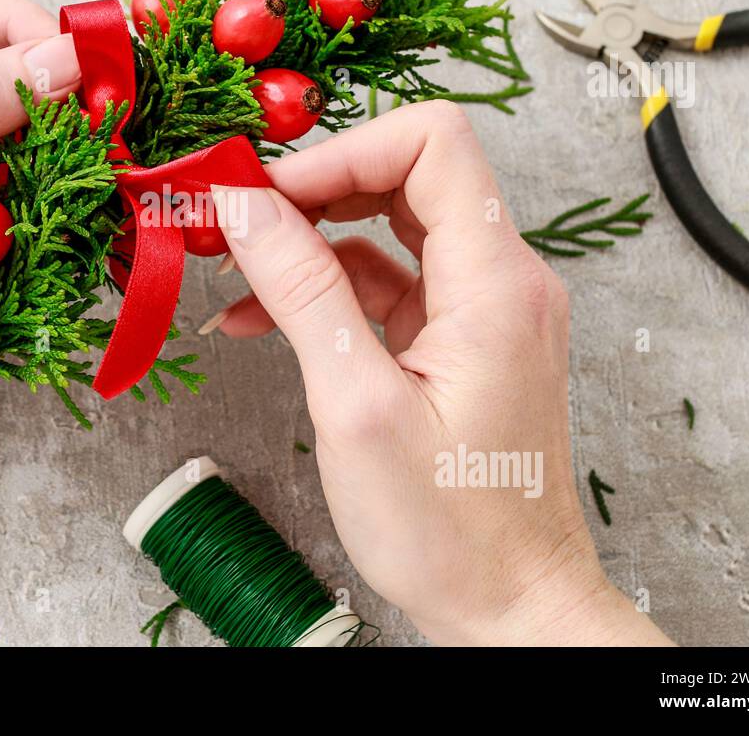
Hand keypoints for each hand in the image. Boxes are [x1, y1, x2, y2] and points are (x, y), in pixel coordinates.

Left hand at [0, 0, 81, 469]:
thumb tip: (63, 59)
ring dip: (44, 141)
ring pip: (11, 116)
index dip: (14, 19)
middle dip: (41, 81)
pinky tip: (53, 203)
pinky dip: (39, 187)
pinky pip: (17, 174)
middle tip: (99, 109)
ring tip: (77, 161)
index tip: (77, 59)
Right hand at [209, 101, 671, 645]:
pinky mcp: (462, 340)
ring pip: (392, 228)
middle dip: (315, 188)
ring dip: (311, 240)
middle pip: (408, 175)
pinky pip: (391, 283)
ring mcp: (483, 310)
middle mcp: (502, 281)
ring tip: (236, 271)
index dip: (342, 150)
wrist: (512, 607)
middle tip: (237, 219)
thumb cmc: (451, 531)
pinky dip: (329, 289)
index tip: (268, 192)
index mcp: (495, 283)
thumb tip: (246, 208)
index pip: (432, 142)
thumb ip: (302, 292)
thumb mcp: (357, 406)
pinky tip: (264, 318)